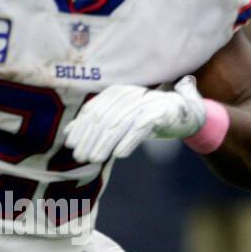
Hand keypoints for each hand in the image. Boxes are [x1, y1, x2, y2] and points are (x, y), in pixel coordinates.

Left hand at [65, 74, 207, 164]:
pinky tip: (119, 154)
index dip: (80, 128)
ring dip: (104, 143)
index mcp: (115, 93)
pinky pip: (140, 128)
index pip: (92, 110)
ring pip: (118, 124)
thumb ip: (95, 123)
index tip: (70, 145)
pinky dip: (128, 141)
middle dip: (89, 139)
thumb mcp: (119, 118)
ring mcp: (144, 102)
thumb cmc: (145, 116)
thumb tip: (67, 133)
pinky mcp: (159, 113)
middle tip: (80, 157)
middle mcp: (128, 94)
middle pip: (103, 118)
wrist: (183, 112)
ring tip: (94, 159)